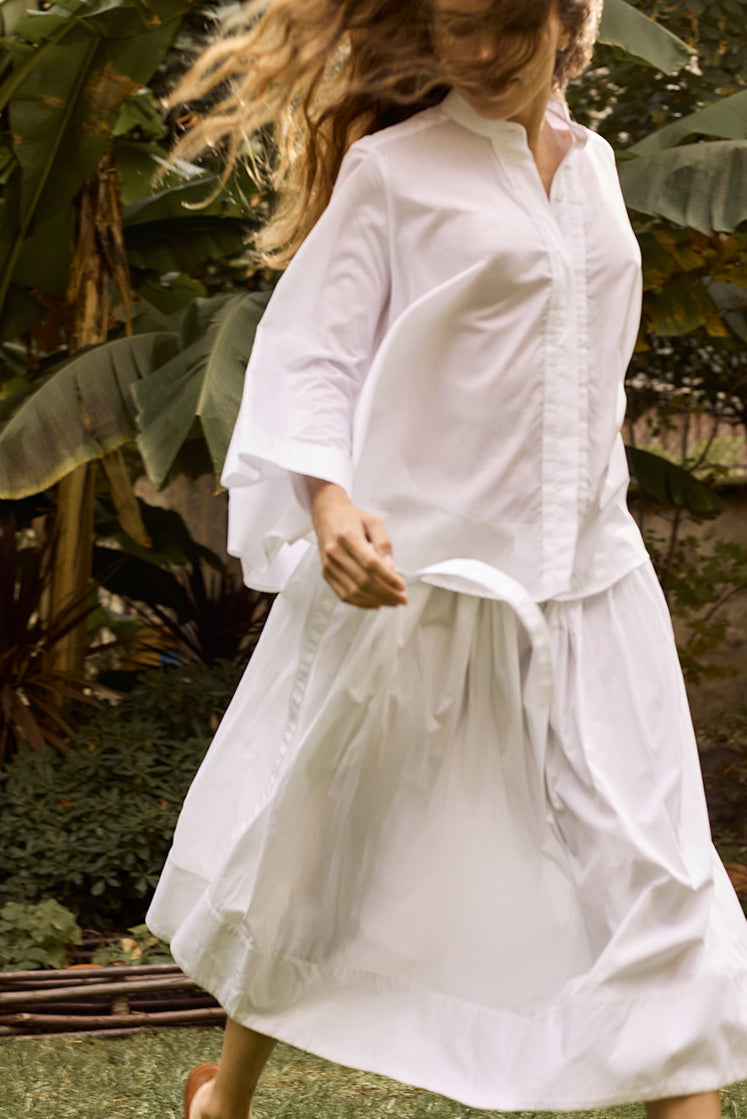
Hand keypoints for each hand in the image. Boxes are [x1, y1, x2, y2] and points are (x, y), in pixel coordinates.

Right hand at [305, 478, 407, 608]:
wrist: (327, 516)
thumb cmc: (352, 518)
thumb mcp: (374, 523)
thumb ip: (384, 544)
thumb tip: (390, 569)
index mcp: (348, 537)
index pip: (370, 563)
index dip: (387, 578)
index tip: (402, 586)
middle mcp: (335, 553)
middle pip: (363, 581)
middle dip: (386, 593)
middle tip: (402, 599)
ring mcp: (329, 566)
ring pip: (353, 591)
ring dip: (376, 600)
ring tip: (393, 602)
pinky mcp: (326, 574)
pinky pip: (343, 595)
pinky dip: (361, 603)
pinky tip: (376, 603)